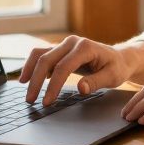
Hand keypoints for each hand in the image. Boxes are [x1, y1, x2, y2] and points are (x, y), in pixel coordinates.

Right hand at [20, 36, 143, 105]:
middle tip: (30, 100)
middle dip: (36, 81)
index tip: (47, 101)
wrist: (119, 58)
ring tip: (24, 87)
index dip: (53, 86)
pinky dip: (33, 66)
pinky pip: (42, 55)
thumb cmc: (117, 68)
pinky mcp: (60, 49)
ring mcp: (65, 44)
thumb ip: (96, 82)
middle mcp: (72, 42)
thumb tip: (80, 88)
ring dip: (30, 71)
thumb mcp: (112, 77)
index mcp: (85, 47)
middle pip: (46, 59)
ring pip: (40, 54)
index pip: (63, 67)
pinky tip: (28, 79)